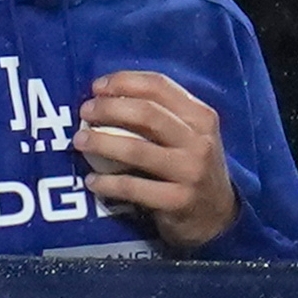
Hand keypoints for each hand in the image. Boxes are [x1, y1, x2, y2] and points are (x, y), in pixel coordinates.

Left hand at [80, 69, 240, 251]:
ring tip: (79, 141)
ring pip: (137, 149)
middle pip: (146, 113)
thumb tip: (107, 95)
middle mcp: (199, 140)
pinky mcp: (178, 200)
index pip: (159, 86)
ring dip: (101, 142)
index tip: (97, 87)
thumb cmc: (191, 167)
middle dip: (109, 108)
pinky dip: (108, 183)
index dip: (124, 81)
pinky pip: (134, 187)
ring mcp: (190, 171)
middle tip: (85, 111)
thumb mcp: (190, 135)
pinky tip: (92, 181)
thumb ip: (161, 114)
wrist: (218, 216)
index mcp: (201, 116)